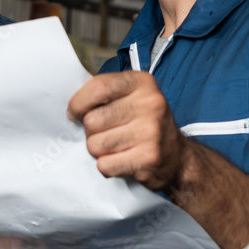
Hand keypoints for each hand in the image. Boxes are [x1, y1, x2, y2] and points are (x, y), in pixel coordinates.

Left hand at [67, 70, 188, 190]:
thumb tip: (70, 105)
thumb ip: (103, 93)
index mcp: (142, 82)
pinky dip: (108, 166)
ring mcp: (151, 132)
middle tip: (105, 133)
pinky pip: (105, 165)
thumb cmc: (144, 124)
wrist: (178, 158)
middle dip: (90, 131)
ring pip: (95, 144)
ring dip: (98, 150)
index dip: (78, 103)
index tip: (74, 113)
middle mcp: (150, 104)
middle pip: (92, 120)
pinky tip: (122, 161)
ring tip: (115, 147)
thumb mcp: (131, 97)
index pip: (98, 88)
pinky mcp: (148, 158)